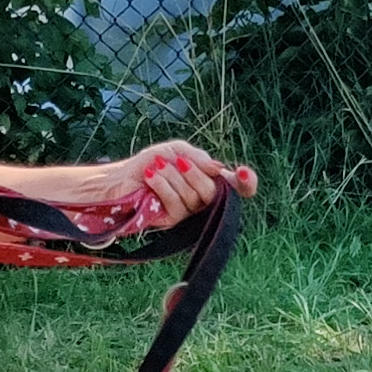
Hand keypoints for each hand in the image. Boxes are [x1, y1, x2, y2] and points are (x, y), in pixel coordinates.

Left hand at [124, 139, 251, 224]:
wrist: (124, 177)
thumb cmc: (153, 163)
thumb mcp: (177, 150)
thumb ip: (199, 157)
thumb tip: (220, 169)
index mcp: (212, 180)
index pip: (239, 187)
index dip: (248, 183)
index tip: (243, 172)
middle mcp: (205, 200)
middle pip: (215, 191)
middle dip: (195, 173)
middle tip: (178, 160)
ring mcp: (191, 213)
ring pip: (195, 197)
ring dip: (173, 177)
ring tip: (156, 166)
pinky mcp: (174, 221)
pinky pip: (177, 205)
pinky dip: (164, 186)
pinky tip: (151, 177)